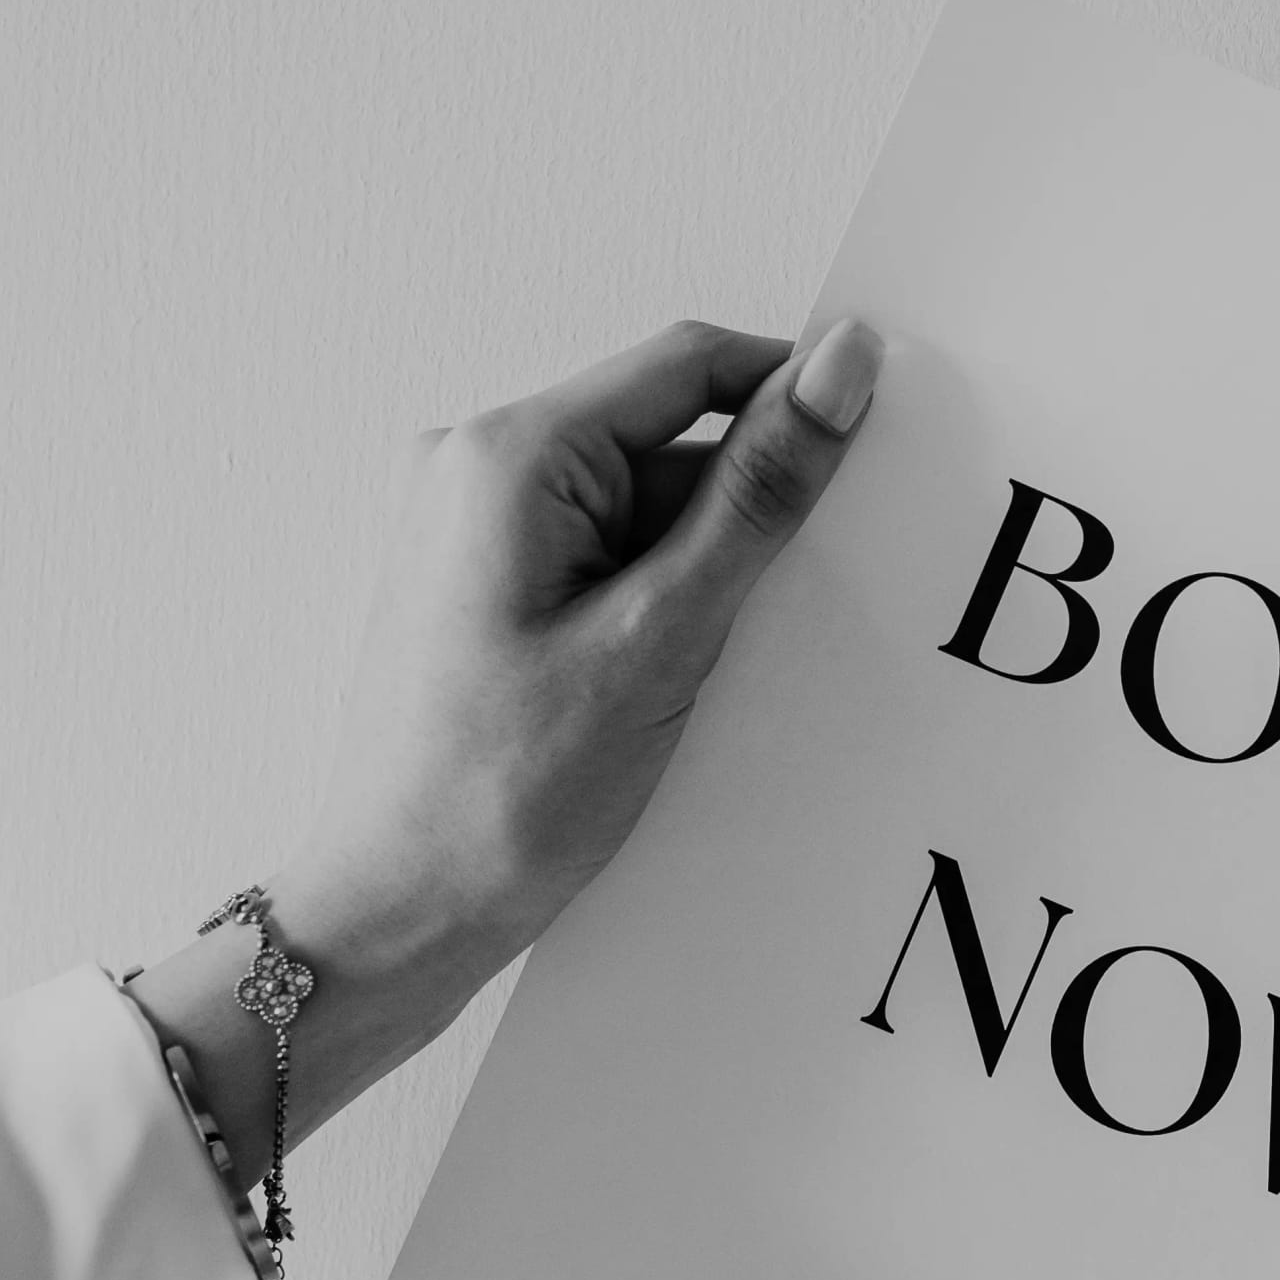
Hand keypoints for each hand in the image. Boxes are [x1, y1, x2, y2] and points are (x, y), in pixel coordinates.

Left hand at [132, 313, 882, 1187]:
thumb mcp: (663, 634)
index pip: (690, 364)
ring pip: (640, 506)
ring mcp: (473, 531)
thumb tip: (841, 364)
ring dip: (704, 569)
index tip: (882, 435)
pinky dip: (659, 602)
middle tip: (793, 603)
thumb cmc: (503, 795)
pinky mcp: (484, 589)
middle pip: (665, 437)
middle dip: (745, 508)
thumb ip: (758, 492)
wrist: (398, 916)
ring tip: (707, 671)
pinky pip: (602, 557)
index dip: (794, 390)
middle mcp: (476, 469)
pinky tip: (675, 681)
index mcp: (508, 454)